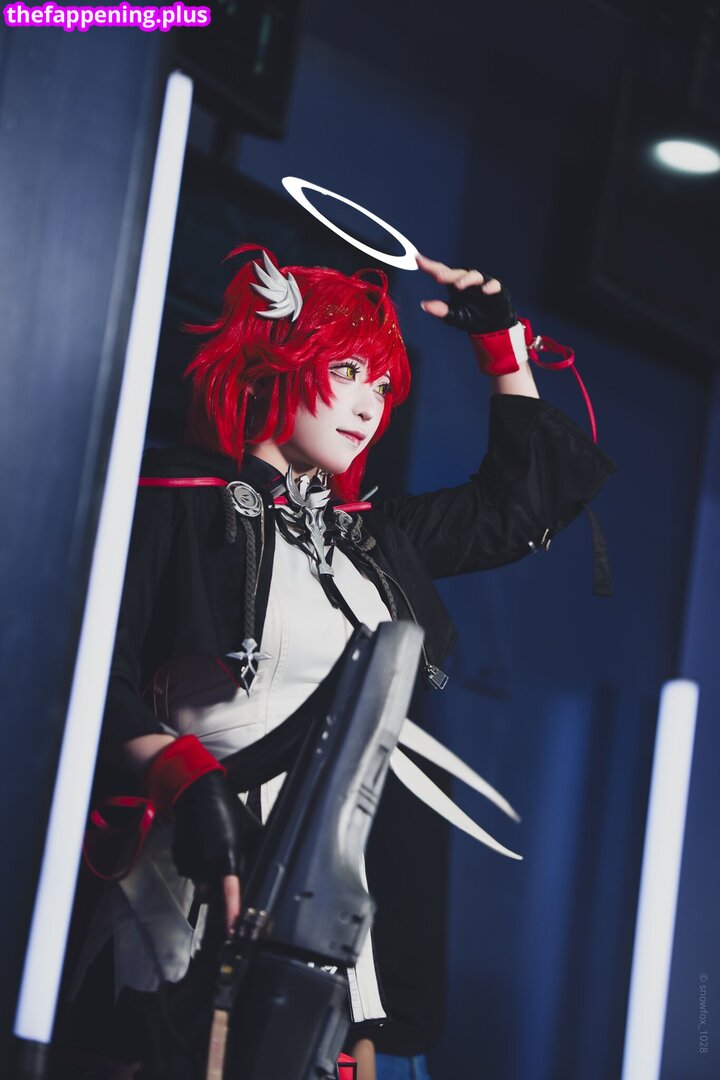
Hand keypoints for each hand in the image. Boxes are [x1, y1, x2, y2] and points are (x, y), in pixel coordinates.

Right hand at [173, 770, 260, 935]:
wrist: (197, 792)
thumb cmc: (228, 810)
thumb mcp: (249, 832)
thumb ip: (253, 855)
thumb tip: (263, 871)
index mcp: (227, 856)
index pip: (230, 892)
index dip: (231, 913)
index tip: (232, 931)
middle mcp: (206, 863)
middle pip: (212, 893)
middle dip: (217, 888)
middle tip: (224, 862)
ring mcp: (190, 862)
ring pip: (200, 882)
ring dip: (206, 874)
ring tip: (212, 848)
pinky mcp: (178, 858)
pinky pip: (189, 872)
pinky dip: (194, 865)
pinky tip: (200, 845)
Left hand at [417, 253, 515, 332]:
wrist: (490, 326)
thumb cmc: (470, 316)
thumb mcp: (453, 316)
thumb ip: (440, 310)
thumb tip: (424, 305)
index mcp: (454, 283)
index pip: (441, 272)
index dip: (429, 266)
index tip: (418, 259)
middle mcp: (467, 280)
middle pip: (456, 273)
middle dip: (447, 274)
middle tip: (437, 277)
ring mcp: (481, 283)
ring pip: (474, 276)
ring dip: (467, 279)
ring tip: (458, 286)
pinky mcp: (495, 289)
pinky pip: (493, 285)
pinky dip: (490, 286)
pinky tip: (485, 290)